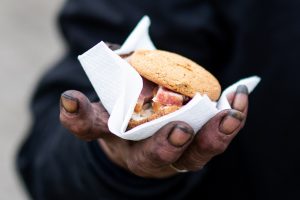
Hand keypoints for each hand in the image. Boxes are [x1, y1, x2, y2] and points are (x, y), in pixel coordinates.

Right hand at [59, 85, 247, 177]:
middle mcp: (161, 158)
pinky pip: (220, 131)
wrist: (139, 135)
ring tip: (231, 110)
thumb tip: (69, 100)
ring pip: (204, 149)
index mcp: (132, 153)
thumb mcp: (98, 119)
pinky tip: (238, 96)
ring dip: (219, 131)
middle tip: (182, 128)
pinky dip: (231, 116)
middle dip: (175, 145)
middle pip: (172, 159)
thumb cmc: (119, 125)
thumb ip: (81, 114)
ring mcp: (185, 151)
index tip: (155, 125)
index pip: (128, 151)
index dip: (139, 141)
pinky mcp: (203, 138)